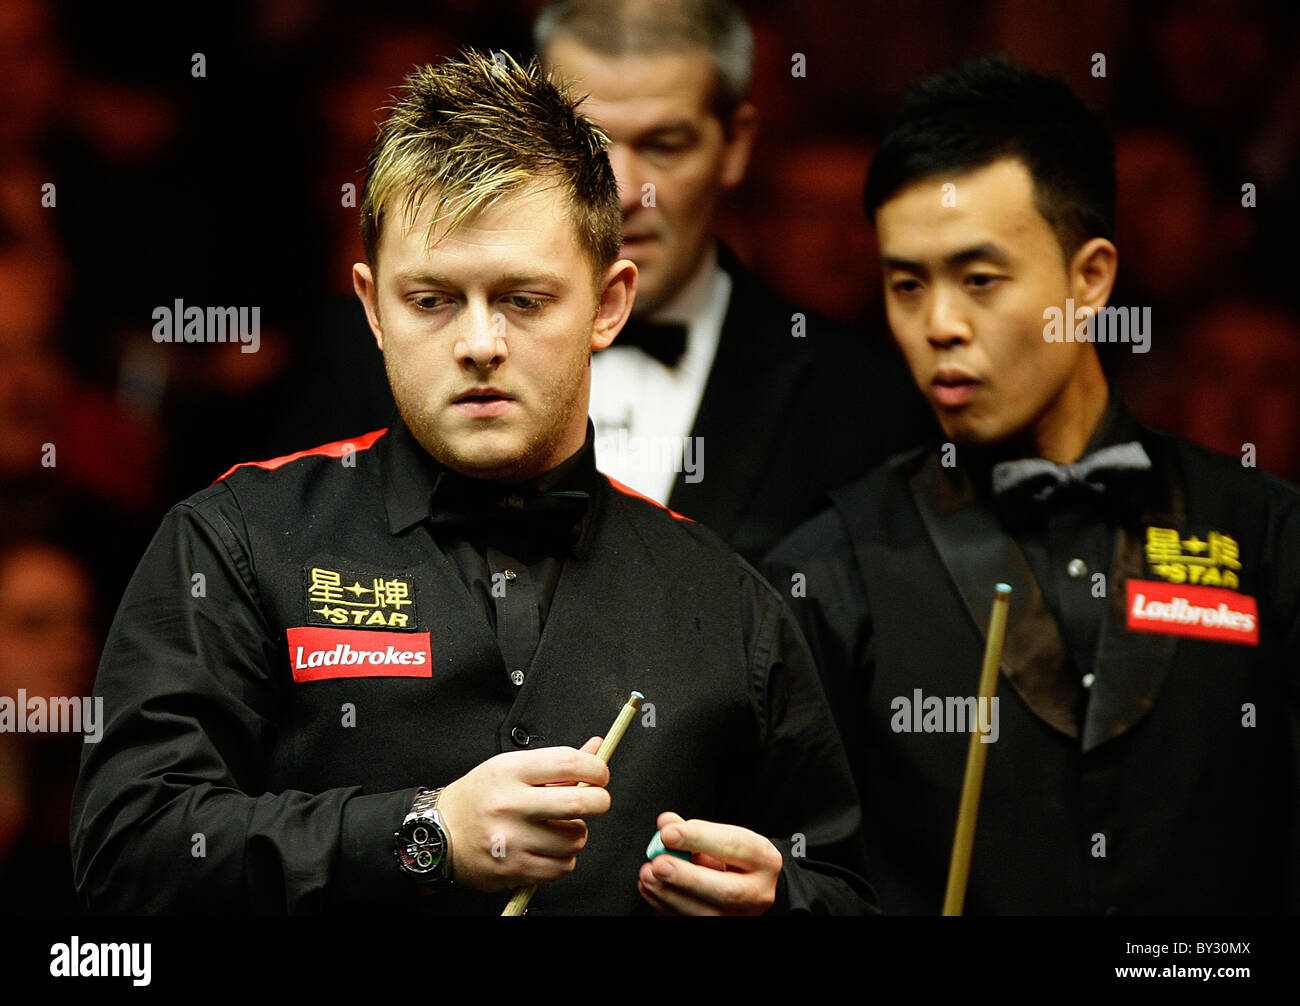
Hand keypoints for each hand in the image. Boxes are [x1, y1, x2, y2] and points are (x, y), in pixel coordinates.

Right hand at [437, 736, 608, 891]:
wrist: (441, 834)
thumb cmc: (480, 797)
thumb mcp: (511, 767)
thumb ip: (555, 762)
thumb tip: (596, 749)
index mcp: (510, 771)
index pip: (568, 763)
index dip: (596, 769)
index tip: (600, 774)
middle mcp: (510, 804)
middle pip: (579, 802)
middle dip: (599, 801)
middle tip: (595, 800)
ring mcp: (512, 839)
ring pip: (576, 838)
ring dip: (576, 833)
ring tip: (557, 827)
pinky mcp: (514, 869)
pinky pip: (563, 866)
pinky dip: (564, 858)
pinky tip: (547, 848)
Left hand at [637, 811, 782, 914]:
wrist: (752, 886)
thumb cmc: (736, 858)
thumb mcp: (724, 836)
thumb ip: (695, 829)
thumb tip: (666, 824)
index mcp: (763, 859)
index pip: (734, 847)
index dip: (699, 839)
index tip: (668, 833)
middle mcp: (758, 892)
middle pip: (726, 891)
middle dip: (688, 878)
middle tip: (659, 863)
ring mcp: (740, 916)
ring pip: (707, 914)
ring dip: (670, 894)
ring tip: (648, 875)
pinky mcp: (721, 926)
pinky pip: (691, 921)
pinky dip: (665, 905)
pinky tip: (651, 888)